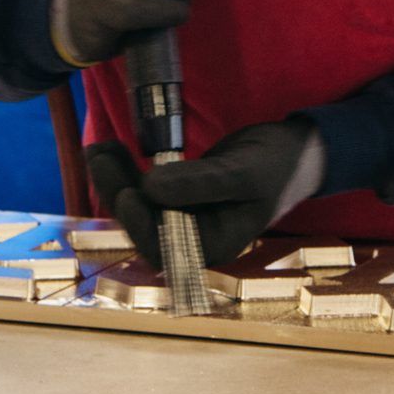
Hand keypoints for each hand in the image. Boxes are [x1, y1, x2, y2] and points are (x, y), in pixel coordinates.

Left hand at [85, 120, 324, 268]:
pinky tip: (113, 147)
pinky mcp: (179, 195)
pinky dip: (127, 169)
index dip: (141, 224)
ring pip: (139, 204)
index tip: (128, 193)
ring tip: (98, 146)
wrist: (296, 149)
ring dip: (116, 178)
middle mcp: (194, 237)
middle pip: (143, 223)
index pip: (165, 246)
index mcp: (214, 244)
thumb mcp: (241, 172)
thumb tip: (149, 186)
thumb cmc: (277, 164)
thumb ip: (198, 182)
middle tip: (97, 153)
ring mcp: (185, 215)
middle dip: (117, 191)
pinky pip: (145, 188)